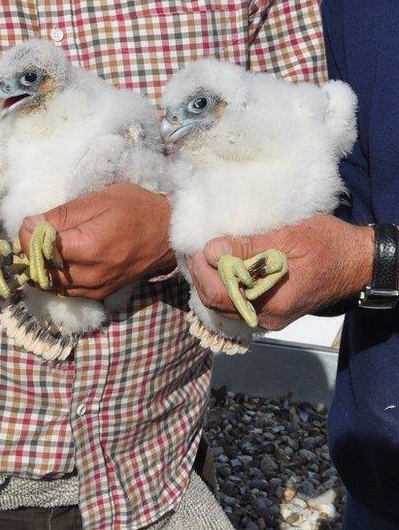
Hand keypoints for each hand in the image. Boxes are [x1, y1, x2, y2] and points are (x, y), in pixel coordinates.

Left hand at [18, 183, 174, 298]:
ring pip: (50, 285)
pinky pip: (66, 291)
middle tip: (35, 234)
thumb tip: (28, 224)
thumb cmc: (135, 208)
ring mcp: (94, 289)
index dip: (26, 235)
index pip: (37, 249)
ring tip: (47, 247)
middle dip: (30, 252)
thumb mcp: (97, 200)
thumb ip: (60, 215)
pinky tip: (61, 260)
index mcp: (87, 248)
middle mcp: (89, 275)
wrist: (169, 233)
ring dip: (41, 267)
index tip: (31, 222)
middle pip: (39, 271)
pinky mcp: (99, 295)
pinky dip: (56, 277)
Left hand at [188, 214, 372, 329]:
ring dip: (210, 280)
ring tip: (206, 254)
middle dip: (200, 275)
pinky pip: (236, 303)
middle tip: (196, 249)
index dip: (201, 271)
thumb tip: (212, 250)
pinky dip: (224, 285)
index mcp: (274, 302)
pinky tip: (222, 266)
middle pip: (216, 303)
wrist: (357, 261)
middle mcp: (268, 317)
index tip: (196, 247)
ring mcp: (269, 317)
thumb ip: (249, 246)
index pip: (220, 296)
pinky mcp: (270, 311)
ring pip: (224, 305)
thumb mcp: (289, 236)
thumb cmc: (328, 244)